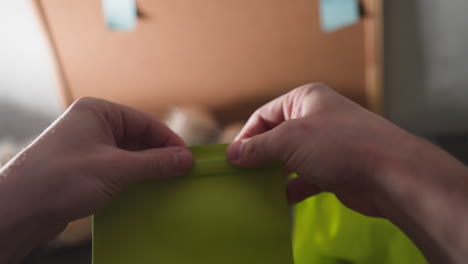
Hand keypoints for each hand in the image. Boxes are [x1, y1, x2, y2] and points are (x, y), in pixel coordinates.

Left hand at [0, 97, 192, 261]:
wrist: (19, 209)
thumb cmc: (64, 178)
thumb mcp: (116, 168)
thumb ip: (154, 163)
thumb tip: (187, 159)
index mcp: (98, 111)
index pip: (144, 122)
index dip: (168, 140)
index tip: (188, 158)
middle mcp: (92, 125)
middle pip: (137, 137)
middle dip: (157, 155)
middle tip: (179, 173)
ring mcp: (86, 147)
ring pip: (127, 155)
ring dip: (145, 169)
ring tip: (165, 184)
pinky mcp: (82, 168)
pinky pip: (115, 168)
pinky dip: (131, 178)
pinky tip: (143, 191)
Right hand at [227, 83, 467, 262]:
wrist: (391, 174)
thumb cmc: (340, 145)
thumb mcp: (290, 140)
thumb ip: (259, 147)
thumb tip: (233, 154)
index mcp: (305, 100)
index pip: (264, 115)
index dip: (246, 136)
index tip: (231, 158)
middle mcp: (316, 119)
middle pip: (276, 137)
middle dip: (259, 156)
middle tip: (240, 175)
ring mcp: (326, 145)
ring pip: (290, 159)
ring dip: (273, 174)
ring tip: (254, 188)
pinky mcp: (334, 169)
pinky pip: (304, 177)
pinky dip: (291, 188)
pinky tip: (280, 199)